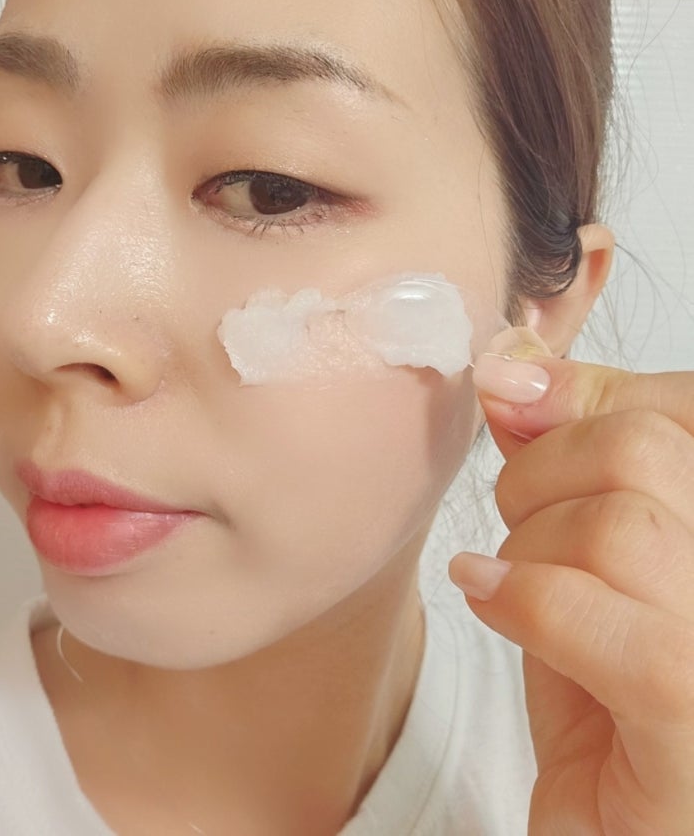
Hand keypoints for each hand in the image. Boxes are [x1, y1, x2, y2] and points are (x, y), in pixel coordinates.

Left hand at [449, 354, 693, 834]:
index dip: (590, 392)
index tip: (517, 396)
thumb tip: (517, 375)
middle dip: (543, 470)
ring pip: (616, 525)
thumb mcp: (584, 556)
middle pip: (644, 450)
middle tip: (516, 517)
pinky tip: (490, 597)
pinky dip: (519, 595)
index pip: (683, 407)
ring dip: (529, 543)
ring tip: (510, 577)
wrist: (612, 824)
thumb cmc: (606, 697)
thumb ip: (567, 465)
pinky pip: (587, 610)